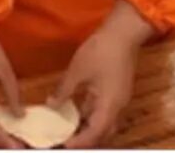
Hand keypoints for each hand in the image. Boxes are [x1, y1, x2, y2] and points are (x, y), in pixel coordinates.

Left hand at [52, 0, 154, 147]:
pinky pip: (105, 111)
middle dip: (86, 140)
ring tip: (69, 131)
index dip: (79, 142)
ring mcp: (119, 99)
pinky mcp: (117, 91)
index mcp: (110, 105)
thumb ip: (64, 90)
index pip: (95, 133)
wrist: (123, 33)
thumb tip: (52, 105)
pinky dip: (91, 116)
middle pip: (103, 132)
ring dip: (89, 128)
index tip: (64, 146)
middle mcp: (118, 107)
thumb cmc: (101, 51)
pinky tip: (77, 112)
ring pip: (105, 122)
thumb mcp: (77, 71)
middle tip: (66, 141)